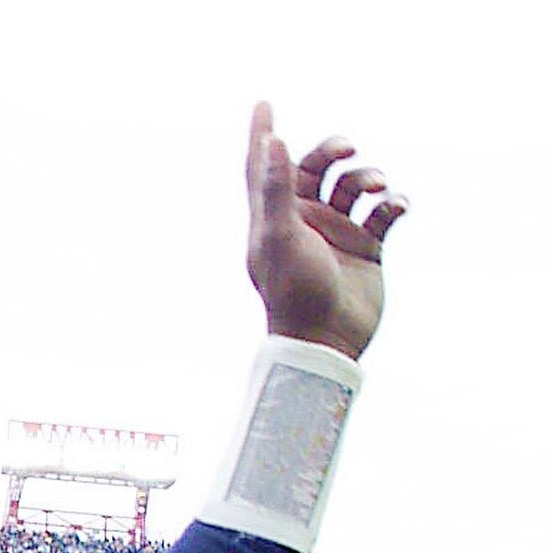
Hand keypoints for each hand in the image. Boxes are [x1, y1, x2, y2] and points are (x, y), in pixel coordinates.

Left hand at [245, 103, 407, 359]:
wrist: (327, 341)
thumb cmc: (294, 291)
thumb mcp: (280, 236)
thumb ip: (276, 188)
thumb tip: (275, 141)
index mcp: (274, 218)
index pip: (264, 168)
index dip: (263, 136)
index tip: (264, 104)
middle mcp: (304, 222)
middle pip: (317, 168)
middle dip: (333, 151)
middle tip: (346, 148)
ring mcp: (336, 234)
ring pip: (354, 186)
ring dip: (368, 177)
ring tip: (374, 188)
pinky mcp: (367, 248)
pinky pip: (385, 212)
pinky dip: (394, 201)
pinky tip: (397, 206)